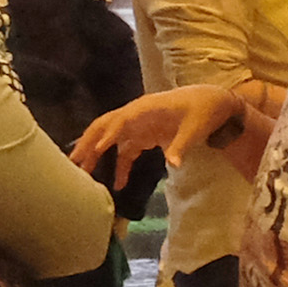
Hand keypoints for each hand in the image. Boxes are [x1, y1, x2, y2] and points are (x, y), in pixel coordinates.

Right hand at [71, 82, 255, 186]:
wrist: (213, 102)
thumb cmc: (204, 110)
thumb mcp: (196, 128)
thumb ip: (181, 145)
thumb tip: (173, 164)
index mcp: (146, 108)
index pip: (120, 121)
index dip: (107, 135)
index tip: (95, 151)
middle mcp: (136, 114)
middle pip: (105, 127)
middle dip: (88, 144)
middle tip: (73, 163)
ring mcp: (138, 125)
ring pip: (109, 138)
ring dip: (96, 154)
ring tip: (82, 173)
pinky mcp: (143, 135)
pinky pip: (125, 151)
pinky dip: (119, 165)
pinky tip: (118, 184)